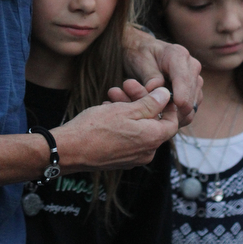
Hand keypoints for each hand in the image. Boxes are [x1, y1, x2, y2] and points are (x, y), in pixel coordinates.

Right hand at [54, 86, 175, 171]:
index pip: (172, 122)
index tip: (157, 90)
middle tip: (126, 84)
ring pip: (138, 127)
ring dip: (128, 108)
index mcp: (152, 139)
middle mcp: (146, 153)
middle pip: (152, 122)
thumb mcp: (125, 109)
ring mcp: (132, 158)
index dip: (167, 105)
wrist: (70, 149)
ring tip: (112, 94)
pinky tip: (107, 108)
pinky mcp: (119, 159)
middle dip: (140, 101)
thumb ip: (150, 103)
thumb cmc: (96, 128)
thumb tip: (166, 95)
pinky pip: (127, 137)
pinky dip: (122, 122)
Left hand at [122, 27, 201, 126]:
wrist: (144, 52)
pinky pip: (189, 111)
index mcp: (179, 55)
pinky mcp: (193, 93)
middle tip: (156, 117)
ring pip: (191, 107)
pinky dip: (177, 117)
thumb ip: (149, 76)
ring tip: (156, 117)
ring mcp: (194, 81)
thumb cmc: (140, 54)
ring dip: (175, 115)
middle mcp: (192, 67)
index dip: (182, 94)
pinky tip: (162, 117)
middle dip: (175, 109)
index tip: (176, 105)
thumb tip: (154, 90)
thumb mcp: (140, 60)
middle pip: (191, 96)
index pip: (184, 78)